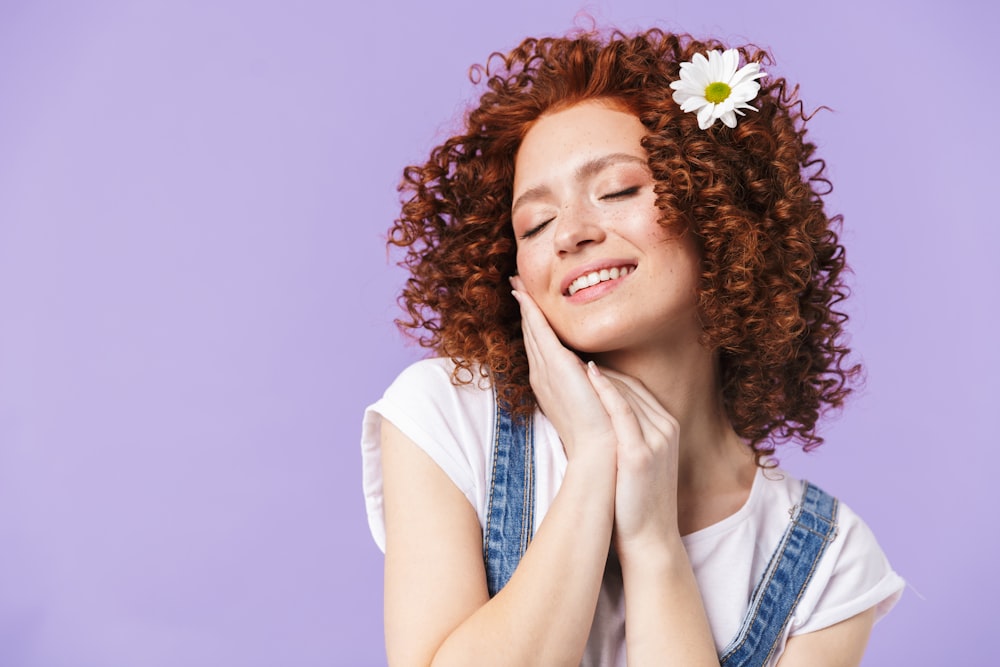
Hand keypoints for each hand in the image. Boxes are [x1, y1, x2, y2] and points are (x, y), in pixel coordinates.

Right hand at [510, 277, 616, 461]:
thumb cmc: (602, 437)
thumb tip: (592, 372)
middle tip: (516, 284)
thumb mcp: (594, 404)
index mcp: (553, 387)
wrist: (602, 455)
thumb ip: (589, 386)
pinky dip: (530, 313)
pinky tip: (524, 296)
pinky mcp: (556, 368)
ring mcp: (548, 372)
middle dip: (525, 311)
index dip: (535, 326)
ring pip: (531, 331)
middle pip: (531, 336)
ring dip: (524, 306)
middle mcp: (545, 377)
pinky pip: (539, 333)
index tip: (530, 305)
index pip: (542, 349)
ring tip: (516, 283)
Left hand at [585, 364, 681, 552]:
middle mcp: (666, 427)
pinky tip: (587, 373)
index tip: (578, 360)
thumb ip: (627, 432)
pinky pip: (623, 410)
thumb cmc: (636, 500)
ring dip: (597, 371)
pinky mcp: (641, 453)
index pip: (634, 387)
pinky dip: (605, 389)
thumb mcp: (638, 458)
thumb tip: (599, 414)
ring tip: (570, 354)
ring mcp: (657, 439)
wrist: (650, 538)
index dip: (606, 372)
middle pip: (629, 384)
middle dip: (599, 366)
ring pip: (625, 392)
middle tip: (568, 349)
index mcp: (667, 425)